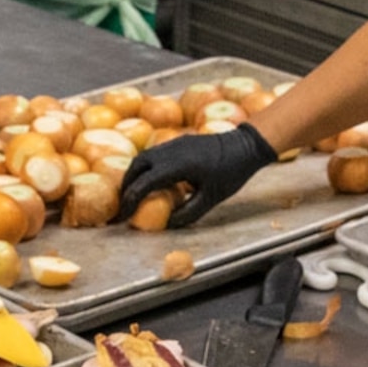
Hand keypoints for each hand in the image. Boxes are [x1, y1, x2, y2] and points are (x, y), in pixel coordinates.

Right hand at [117, 124, 276, 228]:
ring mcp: (172, 143)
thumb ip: (187, 213)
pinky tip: (148, 181)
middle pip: (136, 167)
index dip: (130, 201)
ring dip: (133, 176)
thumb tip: (166, 225)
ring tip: (132, 194)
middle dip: (126, 187)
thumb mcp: (210, 199)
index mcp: (177, 166)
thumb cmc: (231, 173)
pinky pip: (153, 154)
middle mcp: (170, 151)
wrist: (244, 145)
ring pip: (142, 158)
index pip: (144, 183)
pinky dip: (144, 168)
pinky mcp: (176, 141)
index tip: (123, 217)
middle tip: (123, 206)